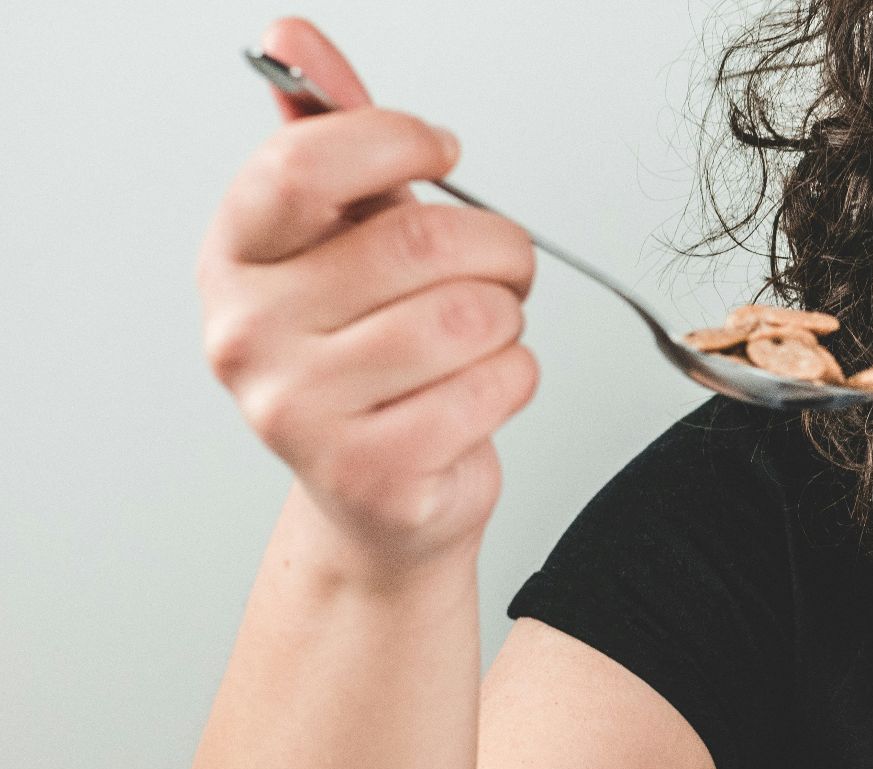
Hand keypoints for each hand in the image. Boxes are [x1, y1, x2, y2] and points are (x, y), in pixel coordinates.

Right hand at [197, 18, 538, 578]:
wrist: (378, 497)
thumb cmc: (370, 356)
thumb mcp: (348, 238)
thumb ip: (331, 136)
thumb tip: (292, 36)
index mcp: (235, 257)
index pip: (307, 163)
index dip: (399, 140)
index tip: (444, 152)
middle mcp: (247, 333)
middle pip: (419, 243)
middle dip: (498, 246)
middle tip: (505, 265)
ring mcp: (298, 411)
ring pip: (469, 318)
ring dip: (510, 319)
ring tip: (486, 333)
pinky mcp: (371, 472)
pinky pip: (495, 386)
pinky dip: (517, 379)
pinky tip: (480, 391)